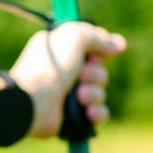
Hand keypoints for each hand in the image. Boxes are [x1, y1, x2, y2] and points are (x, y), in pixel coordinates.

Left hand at [7, 21, 127, 138]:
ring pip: (100, 92)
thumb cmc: (50, 67)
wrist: (33, 102)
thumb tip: (119, 43)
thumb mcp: (73, 37)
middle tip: (80, 75)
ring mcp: (69, 94)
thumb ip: (97, 36)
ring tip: (79, 95)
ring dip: (94, 93)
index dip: (99, 51)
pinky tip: (88, 112)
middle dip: (95, 74)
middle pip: (99, 70)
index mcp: (62, 50)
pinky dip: (96, 112)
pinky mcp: (73, 116)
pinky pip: (98, 113)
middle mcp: (66, 71)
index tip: (97, 54)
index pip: (92, 48)